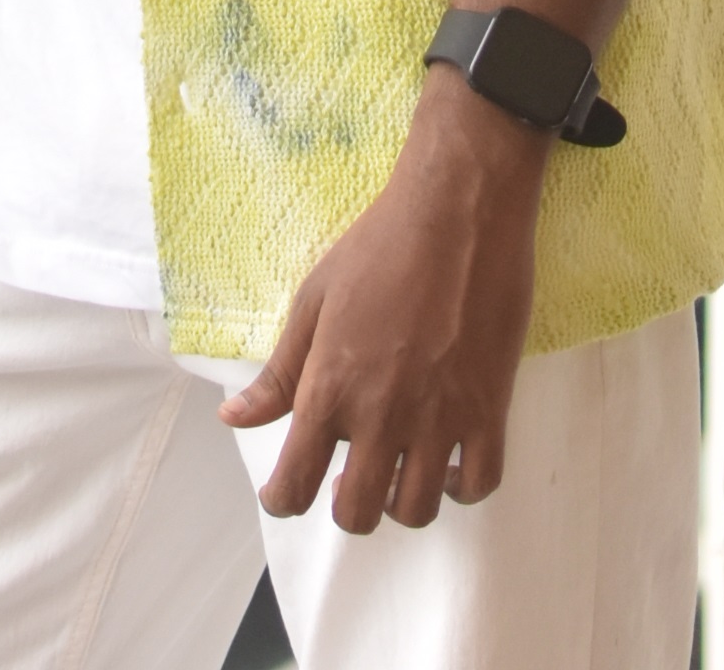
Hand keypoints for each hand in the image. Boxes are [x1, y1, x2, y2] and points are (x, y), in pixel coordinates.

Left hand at [220, 71, 544, 529]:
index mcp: (331, 390)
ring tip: (399, 467)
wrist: (457, 210)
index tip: (286, 491)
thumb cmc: (378, 246)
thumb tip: (233, 418)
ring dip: (401, 501)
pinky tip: (449, 460)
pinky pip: (480, 484)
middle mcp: (382, 417)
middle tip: (350, 476)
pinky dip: (462, 486)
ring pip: (416, 510)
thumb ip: (278, 372)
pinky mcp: (489, 410)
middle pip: (358, 514)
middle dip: (346, 506)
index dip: (283, 499)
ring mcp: (439, 419)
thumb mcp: (314, 301)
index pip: (294, 485)